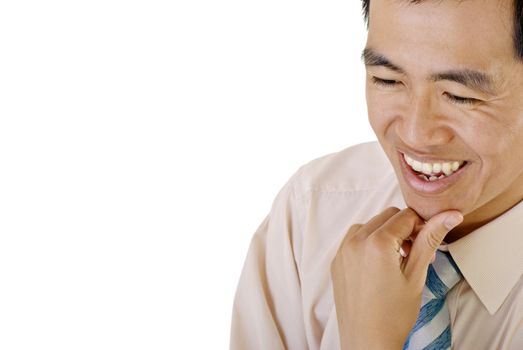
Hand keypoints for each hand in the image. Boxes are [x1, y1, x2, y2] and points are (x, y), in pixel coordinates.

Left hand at [330, 207, 462, 349]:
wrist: (367, 342)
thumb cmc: (394, 315)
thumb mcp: (416, 275)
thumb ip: (430, 239)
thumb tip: (450, 214)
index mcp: (375, 243)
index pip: (405, 216)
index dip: (422, 227)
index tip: (427, 245)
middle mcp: (354, 242)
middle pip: (387, 216)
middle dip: (404, 229)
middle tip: (415, 255)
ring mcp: (342, 251)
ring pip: (369, 225)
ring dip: (385, 234)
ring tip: (397, 260)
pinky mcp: (336, 261)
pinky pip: (354, 239)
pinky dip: (369, 244)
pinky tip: (380, 265)